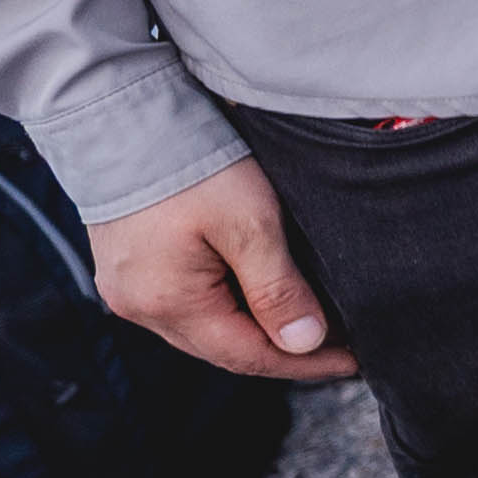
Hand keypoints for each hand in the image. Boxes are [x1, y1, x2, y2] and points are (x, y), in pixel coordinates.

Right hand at [95, 158, 354, 384]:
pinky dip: (223, 307)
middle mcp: (138, 307)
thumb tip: (305, 344)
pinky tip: (255, 297)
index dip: (305, 363)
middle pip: (223, 349)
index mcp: (166, 303)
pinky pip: (182, 304)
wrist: (124, 114)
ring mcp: (126, 289)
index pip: (248, 357)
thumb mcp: (250, 224)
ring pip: (202, 329)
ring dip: (252, 330)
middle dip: (281, 351)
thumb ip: (277, 289)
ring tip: (304, 324)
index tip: (353, 361)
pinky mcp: (125, 267)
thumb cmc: (192, 163)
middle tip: (338, 345)